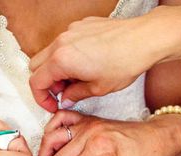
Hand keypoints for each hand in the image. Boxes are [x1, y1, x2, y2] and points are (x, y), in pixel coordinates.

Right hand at [29, 16, 154, 111]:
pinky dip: (67, 55)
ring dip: (55, 69)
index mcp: (61, 60)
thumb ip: (75, 95)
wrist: (144, 39)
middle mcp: (61, 42)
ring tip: (76, 79)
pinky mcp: (81, 25)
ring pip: (49, 53)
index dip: (41, 98)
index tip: (52, 105)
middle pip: (36, 65)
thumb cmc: (124, 63)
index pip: (36, 82)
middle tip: (63, 93)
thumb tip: (66, 98)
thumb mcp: (98, 88)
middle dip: (45, 82)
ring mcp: (70, 31)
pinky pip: (64, 42)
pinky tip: (85, 64)